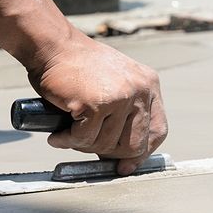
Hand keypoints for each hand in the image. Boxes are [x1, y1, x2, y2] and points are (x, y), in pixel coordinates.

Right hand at [26, 35, 168, 174]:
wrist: (54, 46)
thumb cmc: (78, 68)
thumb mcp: (115, 84)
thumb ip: (125, 113)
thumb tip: (124, 159)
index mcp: (149, 85)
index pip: (158, 130)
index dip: (143, 153)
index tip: (126, 166)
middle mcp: (140, 90)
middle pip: (135, 144)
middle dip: (109, 152)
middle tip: (87, 146)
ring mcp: (120, 97)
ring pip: (107, 144)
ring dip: (83, 145)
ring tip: (69, 132)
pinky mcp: (97, 104)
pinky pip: (84, 139)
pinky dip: (67, 141)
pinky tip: (58, 135)